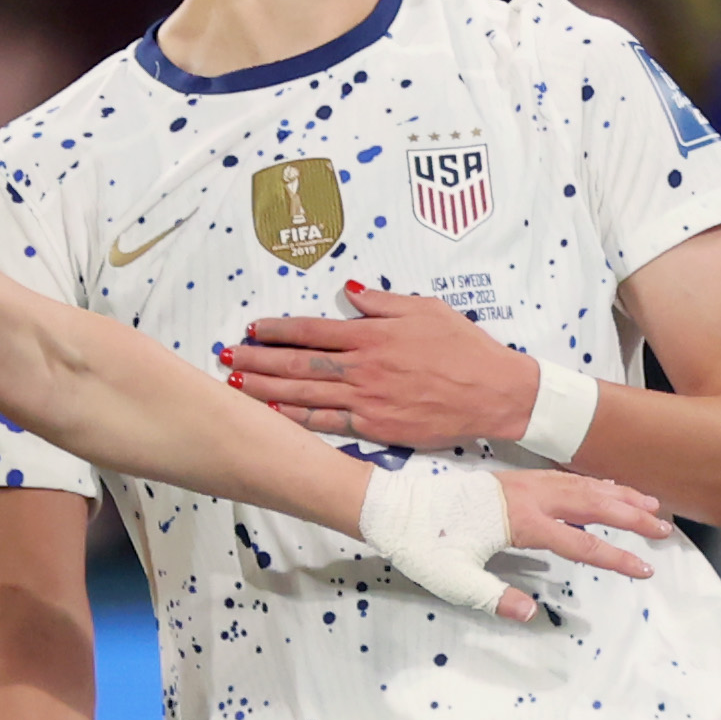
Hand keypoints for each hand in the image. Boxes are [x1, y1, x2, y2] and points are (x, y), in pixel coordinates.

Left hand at [221, 279, 537, 449]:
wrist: (493, 392)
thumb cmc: (464, 347)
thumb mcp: (426, 308)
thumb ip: (382, 302)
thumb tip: (349, 291)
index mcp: (372, 335)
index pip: (312, 330)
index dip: (278, 330)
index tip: (253, 328)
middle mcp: (363, 367)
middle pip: (298, 363)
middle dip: (258, 360)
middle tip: (227, 357)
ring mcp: (367, 400)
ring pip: (305, 394)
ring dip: (266, 389)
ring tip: (235, 385)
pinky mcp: (376, 428)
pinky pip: (328, 423)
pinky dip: (298, 419)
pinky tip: (274, 414)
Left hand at [359, 464, 668, 621]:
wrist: (395, 509)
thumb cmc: (423, 546)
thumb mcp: (455, 580)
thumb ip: (494, 597)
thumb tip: (529, 613)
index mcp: (520, 522)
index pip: (581, 543)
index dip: (616, 558)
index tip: (644, 569)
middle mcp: (528, 497)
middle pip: (593, 504)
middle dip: (632, 517)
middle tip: (664, 530)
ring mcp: (521, 484)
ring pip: (581, 485)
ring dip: (618, 494)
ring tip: (650, 504)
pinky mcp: (512, 481)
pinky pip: (564, 478)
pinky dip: (591, 482)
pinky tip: (603, 488)